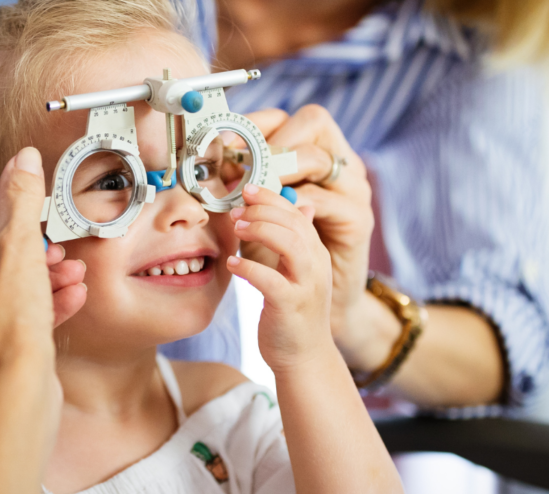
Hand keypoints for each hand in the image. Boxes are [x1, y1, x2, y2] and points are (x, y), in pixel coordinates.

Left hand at [0, 147, 86, 408]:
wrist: (13, 402)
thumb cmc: (3, 332)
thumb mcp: (17, 248)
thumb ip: (18, 198)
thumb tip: (19, 160)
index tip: (24, 231)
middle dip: (25, 258)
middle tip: (53, 254)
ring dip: (34, 284)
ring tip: (68, 276)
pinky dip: (28, 314)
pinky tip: (66, 301)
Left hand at [225, 184, 334, 373]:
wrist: (305, 359)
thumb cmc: (295, 315)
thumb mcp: (299, 273)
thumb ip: (297, 241)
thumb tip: (300, 207)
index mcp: (316, 253)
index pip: (298, 213)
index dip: (272, 198)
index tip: (247, 190)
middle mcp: (316, 265)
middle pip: (294, 223)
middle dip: (263, 210)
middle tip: (236, 210)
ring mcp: (307, 285)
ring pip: (290, 244)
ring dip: (261, 230)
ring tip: (236, 228)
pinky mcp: (292, 306)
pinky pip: (271, 280)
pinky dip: (250, 268)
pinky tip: (232, 264)